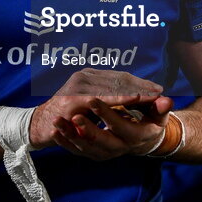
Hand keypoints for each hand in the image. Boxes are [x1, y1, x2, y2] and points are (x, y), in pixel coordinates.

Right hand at [30, 68, 171, 159]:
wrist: (41, 125)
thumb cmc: (67, 116)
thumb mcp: (90, 105)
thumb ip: (109, 99)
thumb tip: (135, 97)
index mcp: (89, 77)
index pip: (119, 77)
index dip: (139, 82)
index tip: (158, 89)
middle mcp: (83, 77)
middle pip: (119, 79)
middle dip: (141, 86)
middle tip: (160, 92)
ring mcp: (77, 86)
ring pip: (113, 86)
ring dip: (135, 90)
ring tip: (152, 95)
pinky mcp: (72, 99)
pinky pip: (100, 98)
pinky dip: (119, 97)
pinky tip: (133, 99)